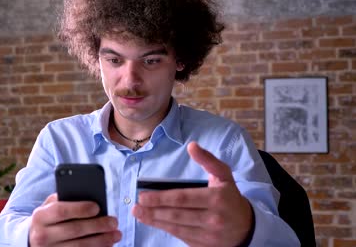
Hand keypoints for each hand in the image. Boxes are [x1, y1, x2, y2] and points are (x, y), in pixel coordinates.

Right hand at [29, 193, 121, 246]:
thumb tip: (89, 196)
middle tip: (114, 222)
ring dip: (101, 240)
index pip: (61, 211)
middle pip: (74, 230)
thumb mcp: (50, 206)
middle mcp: (42, 235)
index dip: (80, 209)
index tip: (97, 207)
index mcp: (40, 216)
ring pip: (80, 246)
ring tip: (116, 234)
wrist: (33, 239)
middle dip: (97, 225)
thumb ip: (65, 199)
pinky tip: (108, 245)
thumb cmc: (49, 218)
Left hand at [132, 142, 252, 246]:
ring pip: (176, 228)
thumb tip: (191, 146)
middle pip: (176, 215)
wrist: (247, 226)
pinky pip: (181, 236)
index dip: (160, 198)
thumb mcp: (223, 174)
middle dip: (153, 210)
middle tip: (136, 206)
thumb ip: (207, 160)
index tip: (143, 196)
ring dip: (154, 221)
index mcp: (216, 199)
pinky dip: (165, 229)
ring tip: (139, 214)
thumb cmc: (230, 197)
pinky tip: (154, 222)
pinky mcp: (204, 246)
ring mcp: (208, 235)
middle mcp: (212, 219)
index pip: (182, 198)